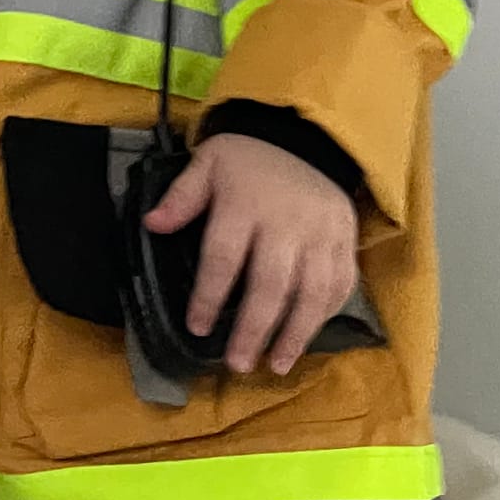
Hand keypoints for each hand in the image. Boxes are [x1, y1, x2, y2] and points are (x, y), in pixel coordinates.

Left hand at [143, 133, 358, 378]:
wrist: (305, 134)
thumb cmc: (248, 157)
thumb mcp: (208, 163)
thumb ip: (182, 197)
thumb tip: (152, 224)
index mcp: (244, 205)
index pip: (224, 257)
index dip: (209, 296)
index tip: (198, 327)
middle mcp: (285, 223)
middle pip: (270, 284)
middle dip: (254, 329)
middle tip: (238, 364)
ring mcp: (321, 233)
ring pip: (312, 292)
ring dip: (296, 333)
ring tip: (277, 364)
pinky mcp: (346, 238)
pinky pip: (342, 282)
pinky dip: (327, 313)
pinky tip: (309, 335)